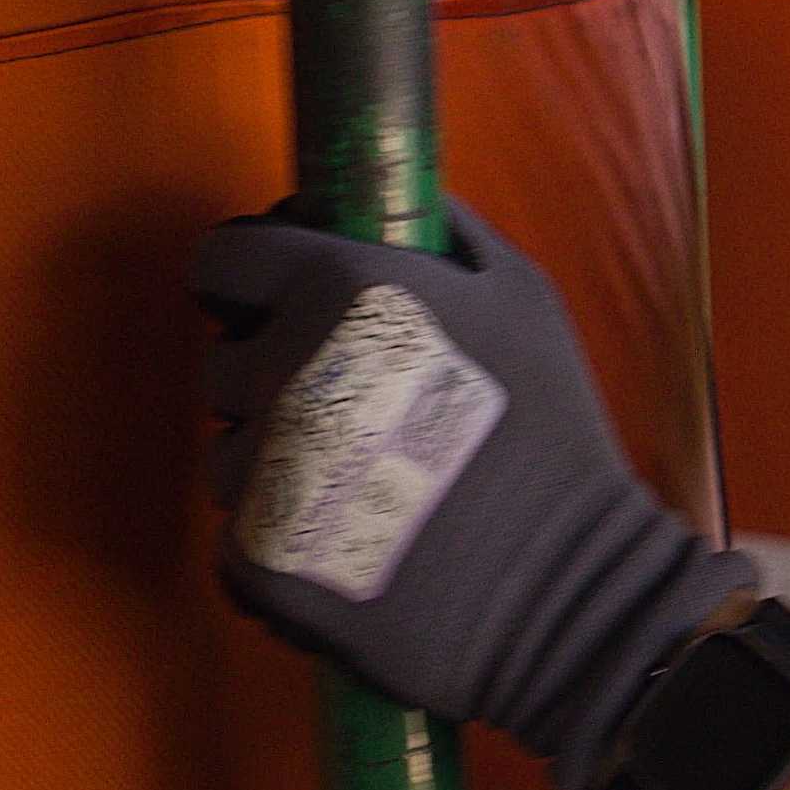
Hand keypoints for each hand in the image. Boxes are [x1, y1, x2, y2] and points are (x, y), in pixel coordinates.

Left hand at [190, 211, 755, 778]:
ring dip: (276, 462)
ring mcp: (262, 468)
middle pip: (223, 360)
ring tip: (366, 487)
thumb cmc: (551, 435)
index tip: (279, 304)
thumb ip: (446, 231)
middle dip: (273, 378)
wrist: (567, 589)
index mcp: (337, 290)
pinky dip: (283, 536)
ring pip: (228, 450)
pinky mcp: (256, 554)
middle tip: (354, 411)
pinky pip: (239, 529)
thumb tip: (394, 200)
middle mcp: (283, 370)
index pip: (222, 261)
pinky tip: (354, 540)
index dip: (249, 282)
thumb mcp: (524, 297)